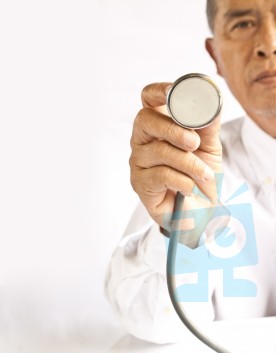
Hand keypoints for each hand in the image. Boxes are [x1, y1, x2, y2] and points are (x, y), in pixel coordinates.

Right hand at [129, 82, 221, 228]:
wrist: (201, 210)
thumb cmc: (201, 176)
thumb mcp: (209, 147)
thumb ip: (208, 125)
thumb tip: (213, 102)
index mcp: (159, 125)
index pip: (148, 99)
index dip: (157, 91)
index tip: (172, 92)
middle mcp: (143, 140)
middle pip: (145, 120)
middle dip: (173, 130)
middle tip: (195, 143)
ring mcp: (138, 161)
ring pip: (159, 151)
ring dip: (189, 163)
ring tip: (205, 175)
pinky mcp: (139, 183)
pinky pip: (160, 175)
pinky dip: (182, 181)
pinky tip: (191, 188)